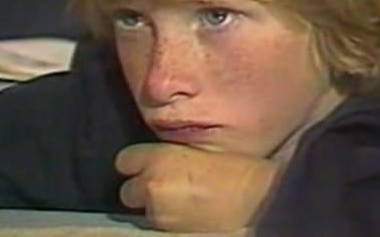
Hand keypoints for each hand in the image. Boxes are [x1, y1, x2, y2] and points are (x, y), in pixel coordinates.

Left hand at [116, 143, 279, 232]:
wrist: (255, 200)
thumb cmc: (236, 170)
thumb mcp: (198, 151)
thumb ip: (171, 156)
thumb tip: (157, 163)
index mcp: (158, 157)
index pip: (124, 160)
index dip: (136, 164)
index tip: (146, 165)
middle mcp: (151, 185)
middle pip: (127, 191)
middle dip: (142, 191)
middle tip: (164, 189)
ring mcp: (158, 214)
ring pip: (142, 212)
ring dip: (156, 209)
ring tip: (181, 205)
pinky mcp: (166, 235)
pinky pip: (157, 228)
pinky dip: (167, 224)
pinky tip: (187, 218)